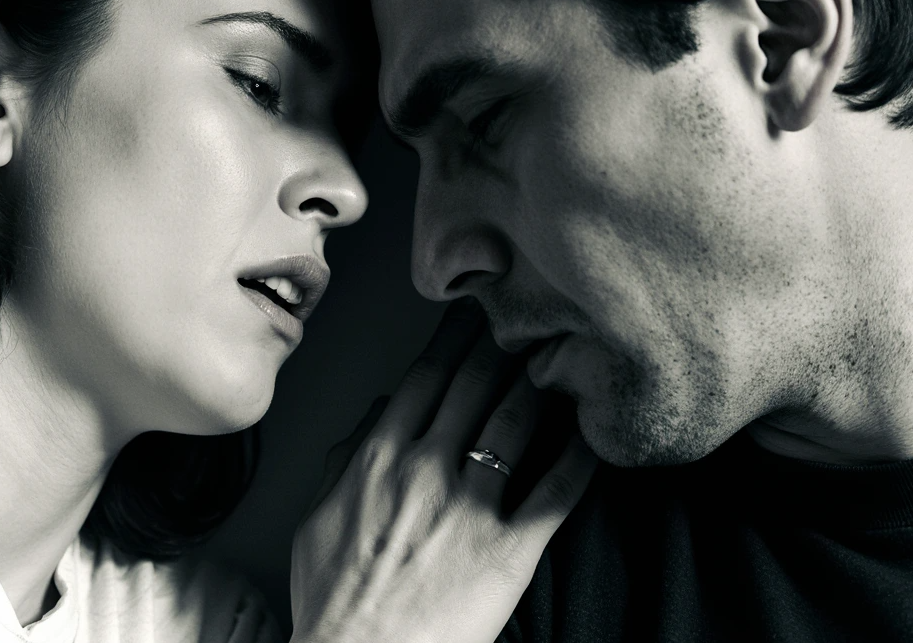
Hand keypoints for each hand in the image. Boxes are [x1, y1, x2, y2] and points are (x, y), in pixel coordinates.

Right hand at [290, 298, 596, 642]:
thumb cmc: (333, 600)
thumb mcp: (316, 519)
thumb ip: (344, 459)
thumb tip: (377, 414)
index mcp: (378, 458)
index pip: (426, 377)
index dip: (456, 337)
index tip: (475, 311)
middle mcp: (425, 469)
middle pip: (476, 385)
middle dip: (506, 343)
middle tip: (531, 316)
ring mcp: (468, 507)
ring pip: (516, 422)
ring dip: (543, 384)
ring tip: (565, 358)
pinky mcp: (507, 551)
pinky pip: (554, 492)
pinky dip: (580, 456)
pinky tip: (596, 431)